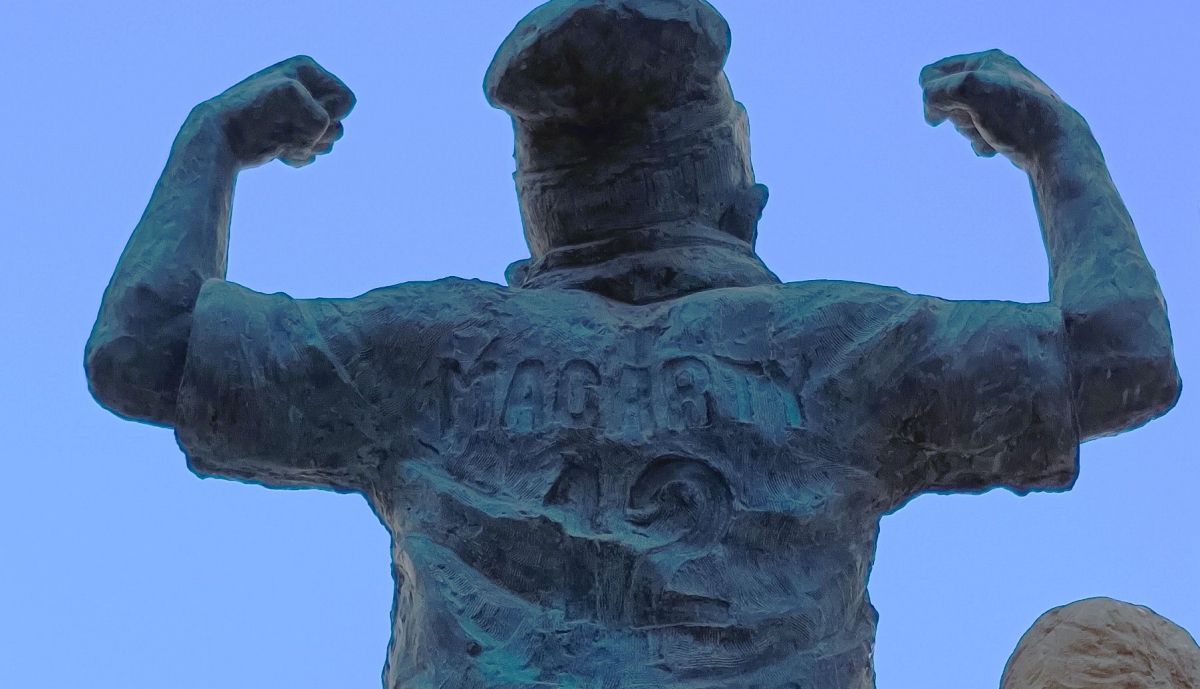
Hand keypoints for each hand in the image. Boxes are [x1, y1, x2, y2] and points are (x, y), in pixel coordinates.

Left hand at [205, 55, 355, 168]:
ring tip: (280, 139)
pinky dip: (297, 156)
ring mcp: (298, 116)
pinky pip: (312, 154)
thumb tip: (316, 142)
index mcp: (307, 71)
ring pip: (329, 142)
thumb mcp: (292, 96)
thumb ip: (321, 117)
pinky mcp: (290, 138)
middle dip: (317, 134)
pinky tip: (277, 149)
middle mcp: (305, 90)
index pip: (346, 100)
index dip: (330, 112)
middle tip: (287, 128)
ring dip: (307, 147)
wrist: (221, 136)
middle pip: (339, 125)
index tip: (299, 111)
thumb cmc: (252, 110)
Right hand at [920, 49, 1077, 168]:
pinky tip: (994, 147)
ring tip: (988, 133)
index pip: (934, 73)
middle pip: (947, 97)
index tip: (941, 115)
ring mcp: (1002, 101)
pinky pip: (977, 134)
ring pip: (961, 118)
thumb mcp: (968, 90)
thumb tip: (933, 112)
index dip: (931, 95)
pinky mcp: (1008, 124)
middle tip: (974, 119)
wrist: (1053, 144)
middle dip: (955, 114)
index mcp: (987, 60)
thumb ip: (937, 91)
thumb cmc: (1014, 114)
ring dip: (968, 131)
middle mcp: (995, 77)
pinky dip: (980, 143)